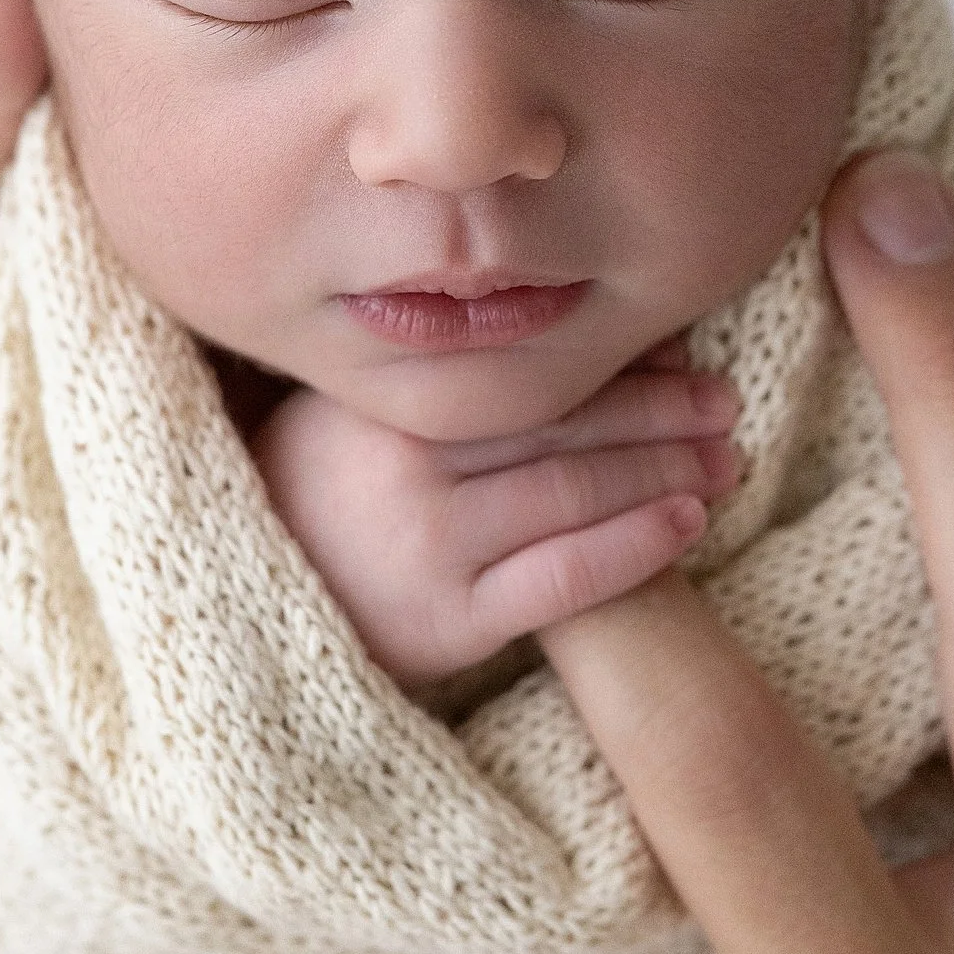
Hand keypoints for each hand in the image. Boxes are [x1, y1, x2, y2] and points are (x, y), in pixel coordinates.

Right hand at [254, 357, 742, 685]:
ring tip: (725, 457)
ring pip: (572, 493)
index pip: (521, 372)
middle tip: (724, 400)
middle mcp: (407, 466)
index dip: (607, 360)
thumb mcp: (343, 418)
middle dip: (658, 410)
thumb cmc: (302, 505)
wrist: (229, 616)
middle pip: (560, 424)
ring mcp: (430, 547)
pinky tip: (685, 522)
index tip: (675, 349)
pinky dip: (633, 547)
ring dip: (664, 470)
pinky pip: (562, 580)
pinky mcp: (450, 622)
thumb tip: (561, 332)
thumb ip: (433, 384)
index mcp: (386, 403)